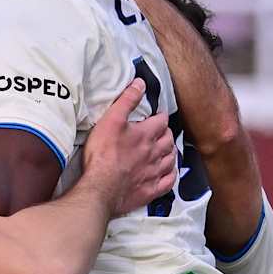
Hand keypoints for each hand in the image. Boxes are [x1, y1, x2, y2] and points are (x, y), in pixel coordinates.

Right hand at [82, 81, 175, 214]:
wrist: (101, 187)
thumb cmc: (103, 153)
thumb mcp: (111, 120)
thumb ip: (127, 100)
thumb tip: (140, 83)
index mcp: (146, 134)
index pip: (161, 121)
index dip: (160, 116)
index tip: (156, 115)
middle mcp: (155, 153)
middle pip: (168, 140)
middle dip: (167, 134)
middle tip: (161, 132)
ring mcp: (154, 172)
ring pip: (171, 160)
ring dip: (170, 153)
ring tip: (167, 150)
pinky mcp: (150, 190)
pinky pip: (168, 182)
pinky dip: (171, 175)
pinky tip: (168, 173)